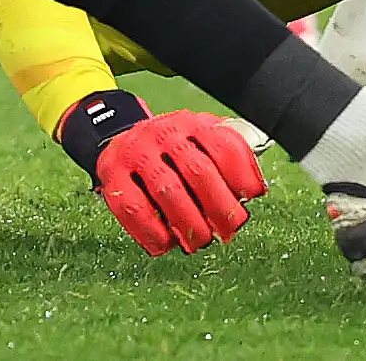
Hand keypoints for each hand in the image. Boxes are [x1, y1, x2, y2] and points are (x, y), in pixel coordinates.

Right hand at [89, 108, 266, 256]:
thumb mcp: (200, 143)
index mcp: (191, 124)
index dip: (243, 175)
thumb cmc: (172, 154)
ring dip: (190, 224)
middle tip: (228, 230)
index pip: (224, 146)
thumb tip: (253, 191)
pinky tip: (166, 242)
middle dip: (220, 209)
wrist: (121, 141)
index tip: (250, 198)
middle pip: (199, 172)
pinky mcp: (112, 174)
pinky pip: (133, 207)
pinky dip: (153, 231)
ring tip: (200, 241)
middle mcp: (163, 133)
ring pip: (169, 192)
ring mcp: (136, 152)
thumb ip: (227, 161)